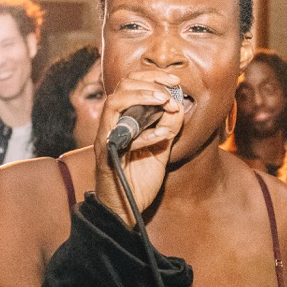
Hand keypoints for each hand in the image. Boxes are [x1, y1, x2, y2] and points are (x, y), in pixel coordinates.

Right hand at [92, 69, 184, 226]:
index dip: (153, 76)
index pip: (133, 83)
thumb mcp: (161, 149)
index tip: (174, 80)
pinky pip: (123, 137)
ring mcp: (107, 138)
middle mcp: (113, 124)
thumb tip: (179, 105)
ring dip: (142, 97)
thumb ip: (168, 128)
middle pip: (123, 86)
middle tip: (171, 91)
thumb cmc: (139, 180)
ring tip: (164, 102)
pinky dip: (145, 134)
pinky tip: (164, 136)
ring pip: (115, 102)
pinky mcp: (107, 155)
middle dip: (150, 82)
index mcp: (125, 118)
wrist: (125, 210)